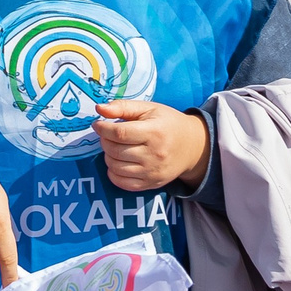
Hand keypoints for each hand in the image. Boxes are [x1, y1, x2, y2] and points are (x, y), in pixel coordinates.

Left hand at [93, 101, 210, 192]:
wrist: (192, 146)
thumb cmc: (168, 124)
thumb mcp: (149, 109)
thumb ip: (123, 107)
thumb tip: (99, 109)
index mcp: (154, 132)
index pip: (120, 133)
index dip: (103, 129)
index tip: (98, 124)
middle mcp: (154, 154)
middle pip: (115, 150)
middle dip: (104, 141)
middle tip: (108, 135)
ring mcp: (153, 171)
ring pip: (115, 167)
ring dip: (108, 156)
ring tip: (115, 147)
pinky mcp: (151, 183)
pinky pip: (122, 183)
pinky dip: (113, 173)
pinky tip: (119, 161)